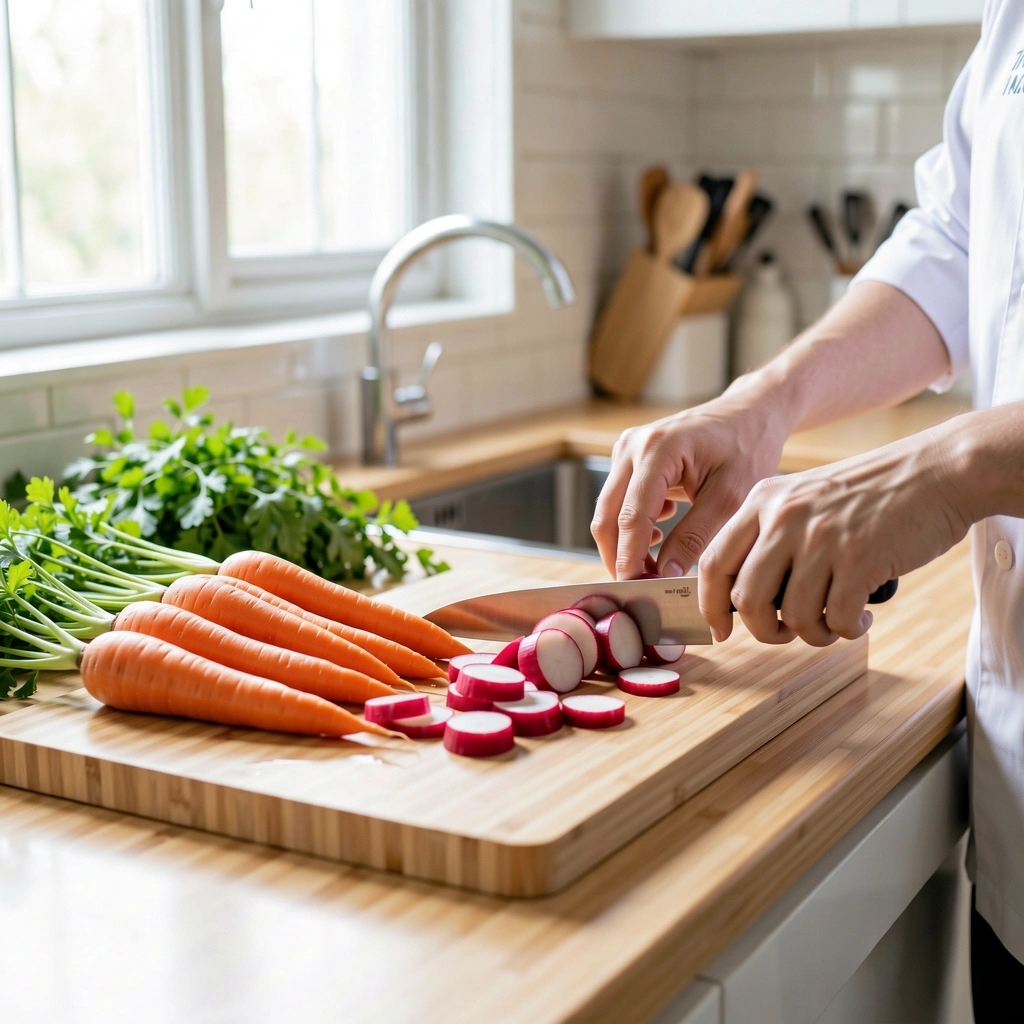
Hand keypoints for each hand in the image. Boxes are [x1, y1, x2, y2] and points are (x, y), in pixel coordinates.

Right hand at [591, 376, 795, 579]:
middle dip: (620, 556)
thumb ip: (694, 537)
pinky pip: (618, 500)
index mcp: (657, 449)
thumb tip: (664, 574)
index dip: (630, 558)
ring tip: (656, 566)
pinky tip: (660, 536)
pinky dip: (632, 525)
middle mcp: (632, 445)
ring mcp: (626, 449)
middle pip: (607, 516)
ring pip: (608, 510)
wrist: (750, 413)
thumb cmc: (748, 447)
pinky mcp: (629, 457)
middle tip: (642, 587)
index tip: (636, 590)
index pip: (631, 516)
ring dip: (626, 543)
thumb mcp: (730, 498)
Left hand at [698, 424, 972, 645]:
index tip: (720, 629)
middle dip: (764, 631)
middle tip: (787, 632)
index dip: (710, 605)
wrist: (938, 471)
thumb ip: (770, 537)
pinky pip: (836, 619)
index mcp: (763, 500)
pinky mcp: (859, 559)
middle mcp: (785, 517)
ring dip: (814, 633)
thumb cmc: (870, 494)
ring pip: (793, 616)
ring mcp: (821, 538)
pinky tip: (860, 618)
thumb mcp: (804, 498)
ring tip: (835, 621)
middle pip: (747, 599)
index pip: (714, 562)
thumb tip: (743, 600)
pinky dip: (847, 630)